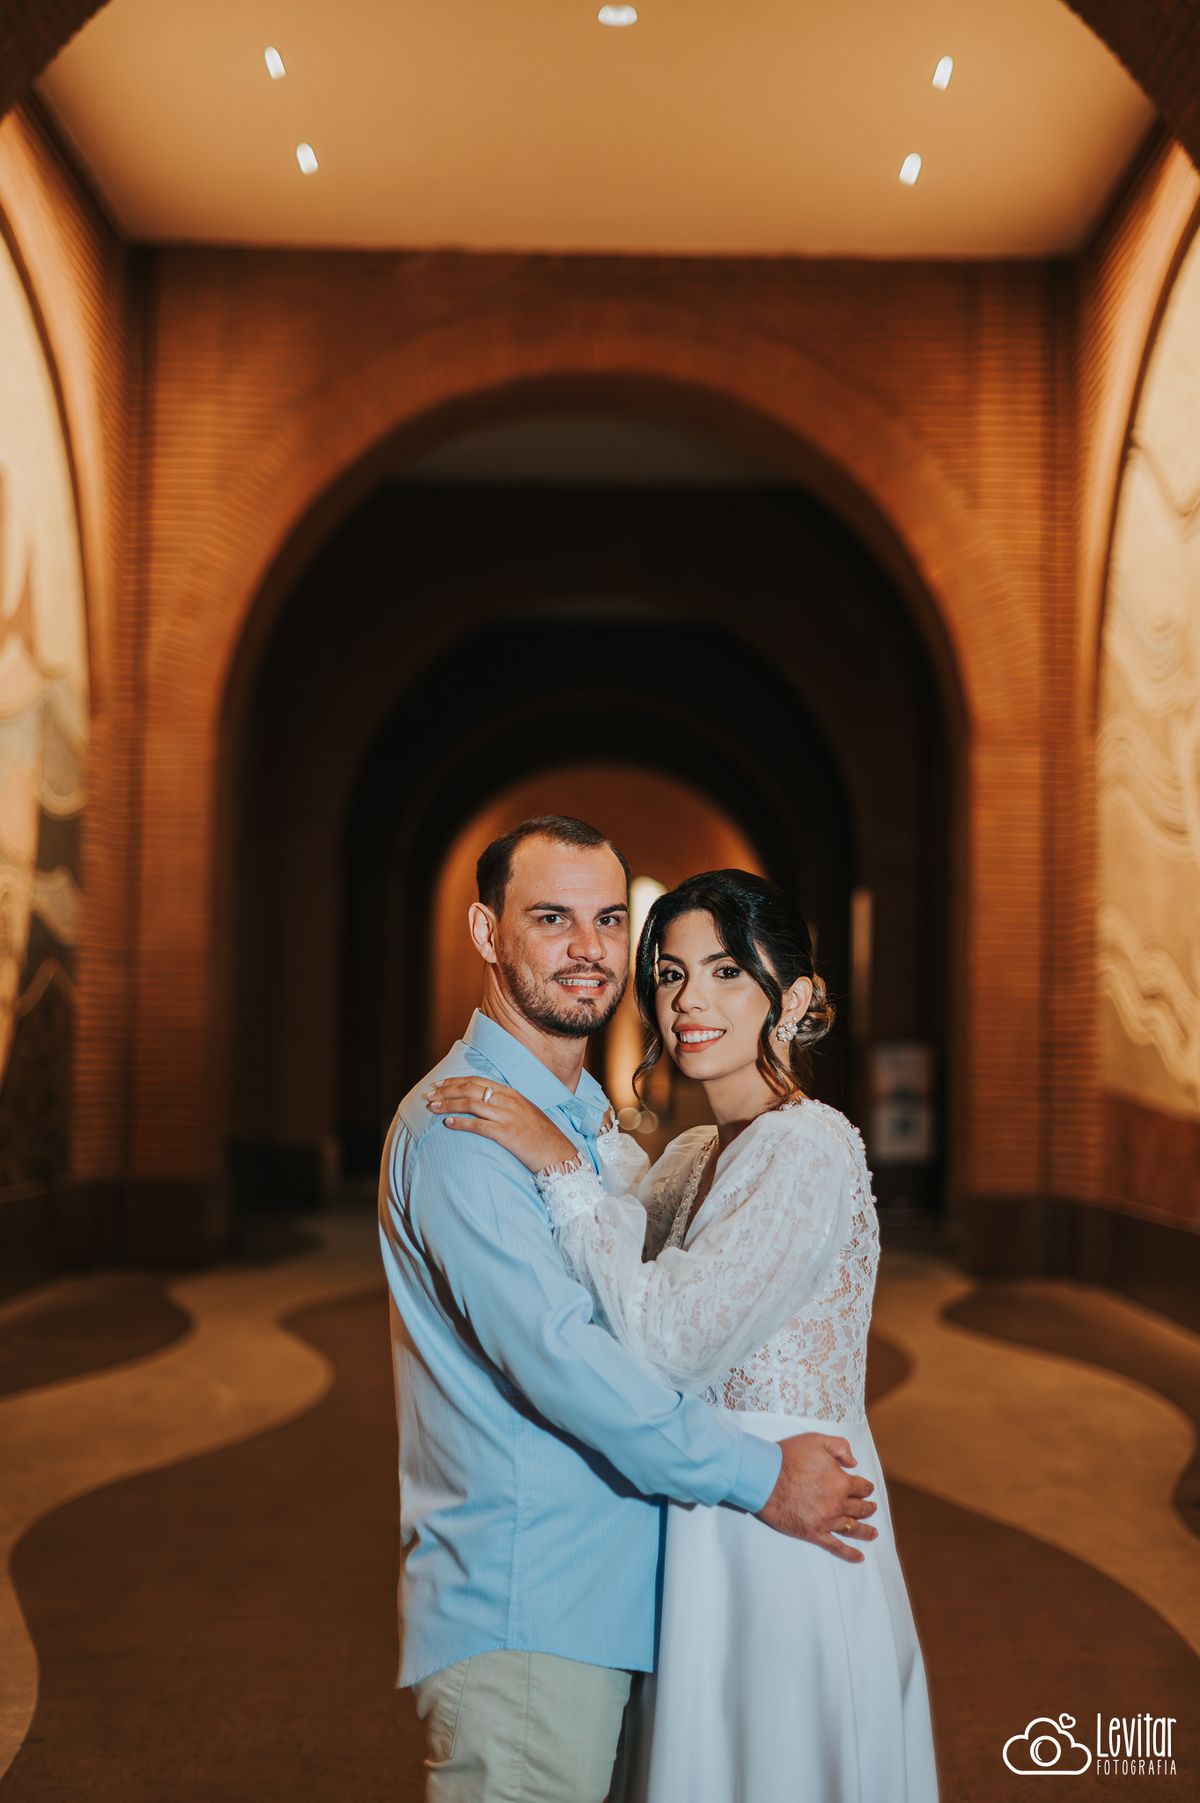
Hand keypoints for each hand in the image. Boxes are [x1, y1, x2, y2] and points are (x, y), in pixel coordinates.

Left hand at [425, 1078, 578, 1172]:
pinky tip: (448, 1124)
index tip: (440, 1084)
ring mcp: (508, 1117)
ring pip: (471, 1104)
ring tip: (433, 1108)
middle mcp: (509, 1101)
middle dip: (447, 1091)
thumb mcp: (525, 1114)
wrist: (560, 1154)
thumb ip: (506, 1106)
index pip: (478, 1081)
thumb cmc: (542, 1137)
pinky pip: (479, 1125)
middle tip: (429, 1095)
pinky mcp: (507, 1134)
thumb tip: (484, 1105)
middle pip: (471, 1089)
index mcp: (512, 1094)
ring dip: (449, 1105)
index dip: (456, 1081)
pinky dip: (461, 1123)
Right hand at [757, 1433, 877, 1563]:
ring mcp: (826, 1521)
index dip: (866, 1487)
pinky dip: (849, 1554)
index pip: (861, 1487)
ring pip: (851, 1528)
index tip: (868, 1489)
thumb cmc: (789, 1457)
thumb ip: (840, 1447)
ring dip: (864, 1531)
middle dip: (868, 1508)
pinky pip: (835, 1546)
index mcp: (841, 1482)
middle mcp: (837, 1504)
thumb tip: (853, 1462)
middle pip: (859, 1508)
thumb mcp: (817, 1440)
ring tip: (873, 1533)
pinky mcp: (813, 1533)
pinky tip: (859, 1558)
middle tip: (872, 1508)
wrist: (765, 1477)